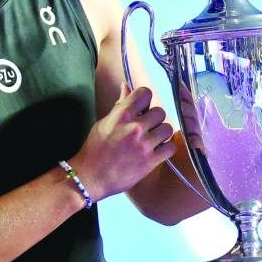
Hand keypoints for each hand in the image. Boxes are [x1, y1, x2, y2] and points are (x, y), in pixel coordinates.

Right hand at [70, 84, 177, 202]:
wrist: (91, 176)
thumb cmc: (95, 148)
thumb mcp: (104, 122)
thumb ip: (119, 104)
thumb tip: (126, 85)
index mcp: (121, 115)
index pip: (145, 93)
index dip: (145, 98)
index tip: (142, 106)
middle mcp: (135, 127)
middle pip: (160, 111)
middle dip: (154, 118)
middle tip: (147, 126)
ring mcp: (144, 145)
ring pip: (168, 128)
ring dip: (161, 133)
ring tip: (153, 139)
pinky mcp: (150, 161)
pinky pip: (171, 147)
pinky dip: (166, 148)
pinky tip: (157, 150)